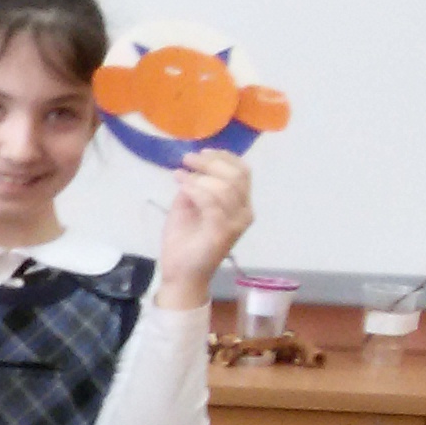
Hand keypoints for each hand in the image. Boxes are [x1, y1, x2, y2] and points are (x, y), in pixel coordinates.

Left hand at [155, 151, 254, 307]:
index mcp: (240, 204)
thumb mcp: (188, 205)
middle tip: (188, 159)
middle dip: (211, 162)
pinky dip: (196, 189)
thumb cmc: (186, 240)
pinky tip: (182, 184)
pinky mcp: (223, 232)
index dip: (224, 157)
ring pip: (225, 187)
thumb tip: (193, 167)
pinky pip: (212, 203)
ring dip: (200, 176)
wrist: (181, 272)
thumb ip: (196, 186)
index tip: (203, 151)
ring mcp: (236, 223)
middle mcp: (245, 213)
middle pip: (237, 176)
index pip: (243, 172)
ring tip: (180, 174)